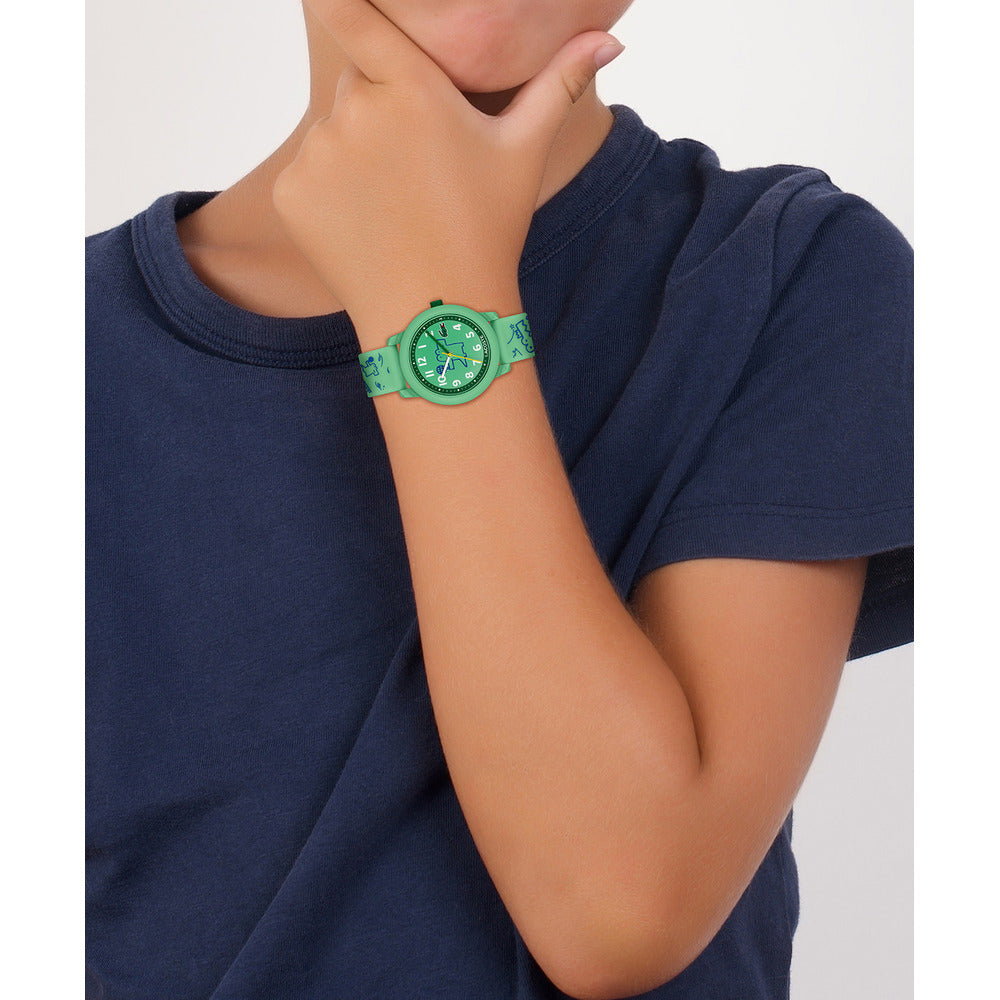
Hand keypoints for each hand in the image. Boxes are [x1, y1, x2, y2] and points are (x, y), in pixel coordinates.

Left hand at [271, 0, 623, 335]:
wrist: (437, 313)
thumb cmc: (487, 229)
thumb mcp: (523, 153)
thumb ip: (559, 85)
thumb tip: (609, 41)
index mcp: (412, 87)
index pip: (351, 9)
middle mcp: (356, 110)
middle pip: (357, 81)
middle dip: (381, 106)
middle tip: (418, 163)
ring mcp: (318, 153)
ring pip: (332, 130)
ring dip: (354, 152)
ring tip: (396, 202)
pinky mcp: (291, 193)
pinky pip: (307, 174)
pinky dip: (328, 193)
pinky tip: (366, 224)